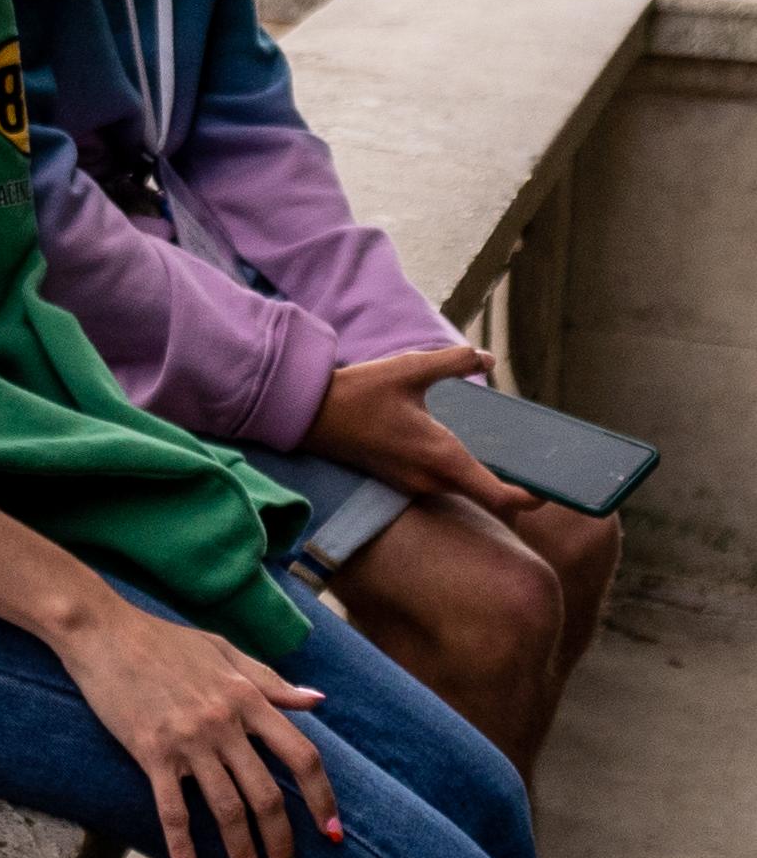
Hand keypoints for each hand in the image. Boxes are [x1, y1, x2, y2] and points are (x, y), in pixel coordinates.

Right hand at [50, 589, 340, 857]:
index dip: (322, 799)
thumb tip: (317, 702)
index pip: (301, 756)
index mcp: (247, 697)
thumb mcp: (223, 649)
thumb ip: (270, 680)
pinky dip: (184, 850)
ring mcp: (187, 741)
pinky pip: (173, 812)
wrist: (101, 630)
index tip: (332, 833)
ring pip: (226, 811)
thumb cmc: (161, 638)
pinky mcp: (150, 753)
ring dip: (244, 857)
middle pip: (266, 796)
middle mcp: (224, 723)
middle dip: (282, 845)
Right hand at [309, 345, 521, 514]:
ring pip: (464, 491)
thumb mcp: (410, 368)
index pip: (500, 496)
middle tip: (531, 460)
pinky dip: (459, 472)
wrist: (309, 416)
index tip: (549, 488)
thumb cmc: (360, 392)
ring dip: (483, 477)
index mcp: (442, 457)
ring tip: (500, 449)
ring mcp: (414, 486)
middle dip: (511, 484)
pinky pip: (443, 485)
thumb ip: (455, 362)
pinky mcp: (401, 482)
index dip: (531, 498)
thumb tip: (488, 359)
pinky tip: (457, 444)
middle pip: (486, 497)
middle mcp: (431, 480)